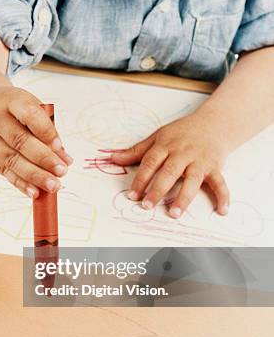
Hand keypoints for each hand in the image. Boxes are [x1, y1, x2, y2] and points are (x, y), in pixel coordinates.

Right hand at [0, 83, 71, 198]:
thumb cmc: (16, 109)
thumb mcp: (32, 108)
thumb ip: (49, 132)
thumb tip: (65, 161)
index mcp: (12, 100)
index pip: (30, 116)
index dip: (46, 132)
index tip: (60, 148)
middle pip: (19, 141)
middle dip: (43, 159)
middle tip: (62, 172)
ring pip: (11, 160)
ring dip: (34, 176)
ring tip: (53, 186)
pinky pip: (3, 171)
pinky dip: (20, 183)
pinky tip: (35, 192)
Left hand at [110, 112, 230, 217]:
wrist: (214, 123)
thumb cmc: (182, 132)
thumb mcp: (158, 137)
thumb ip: (136, 150)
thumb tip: (113, 158)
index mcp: (166, 145)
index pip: (150, 163)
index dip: (141, 179)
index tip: (132, 195)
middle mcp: (183, 153)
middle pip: (169, 172)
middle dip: (158, 189)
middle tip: (147, 205)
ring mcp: (200, 161)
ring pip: (192, 180)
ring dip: (184, 198)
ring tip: (174, 213)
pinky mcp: (215, 167)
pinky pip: (220, 183)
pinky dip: (223, 196)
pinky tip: (222, 210)